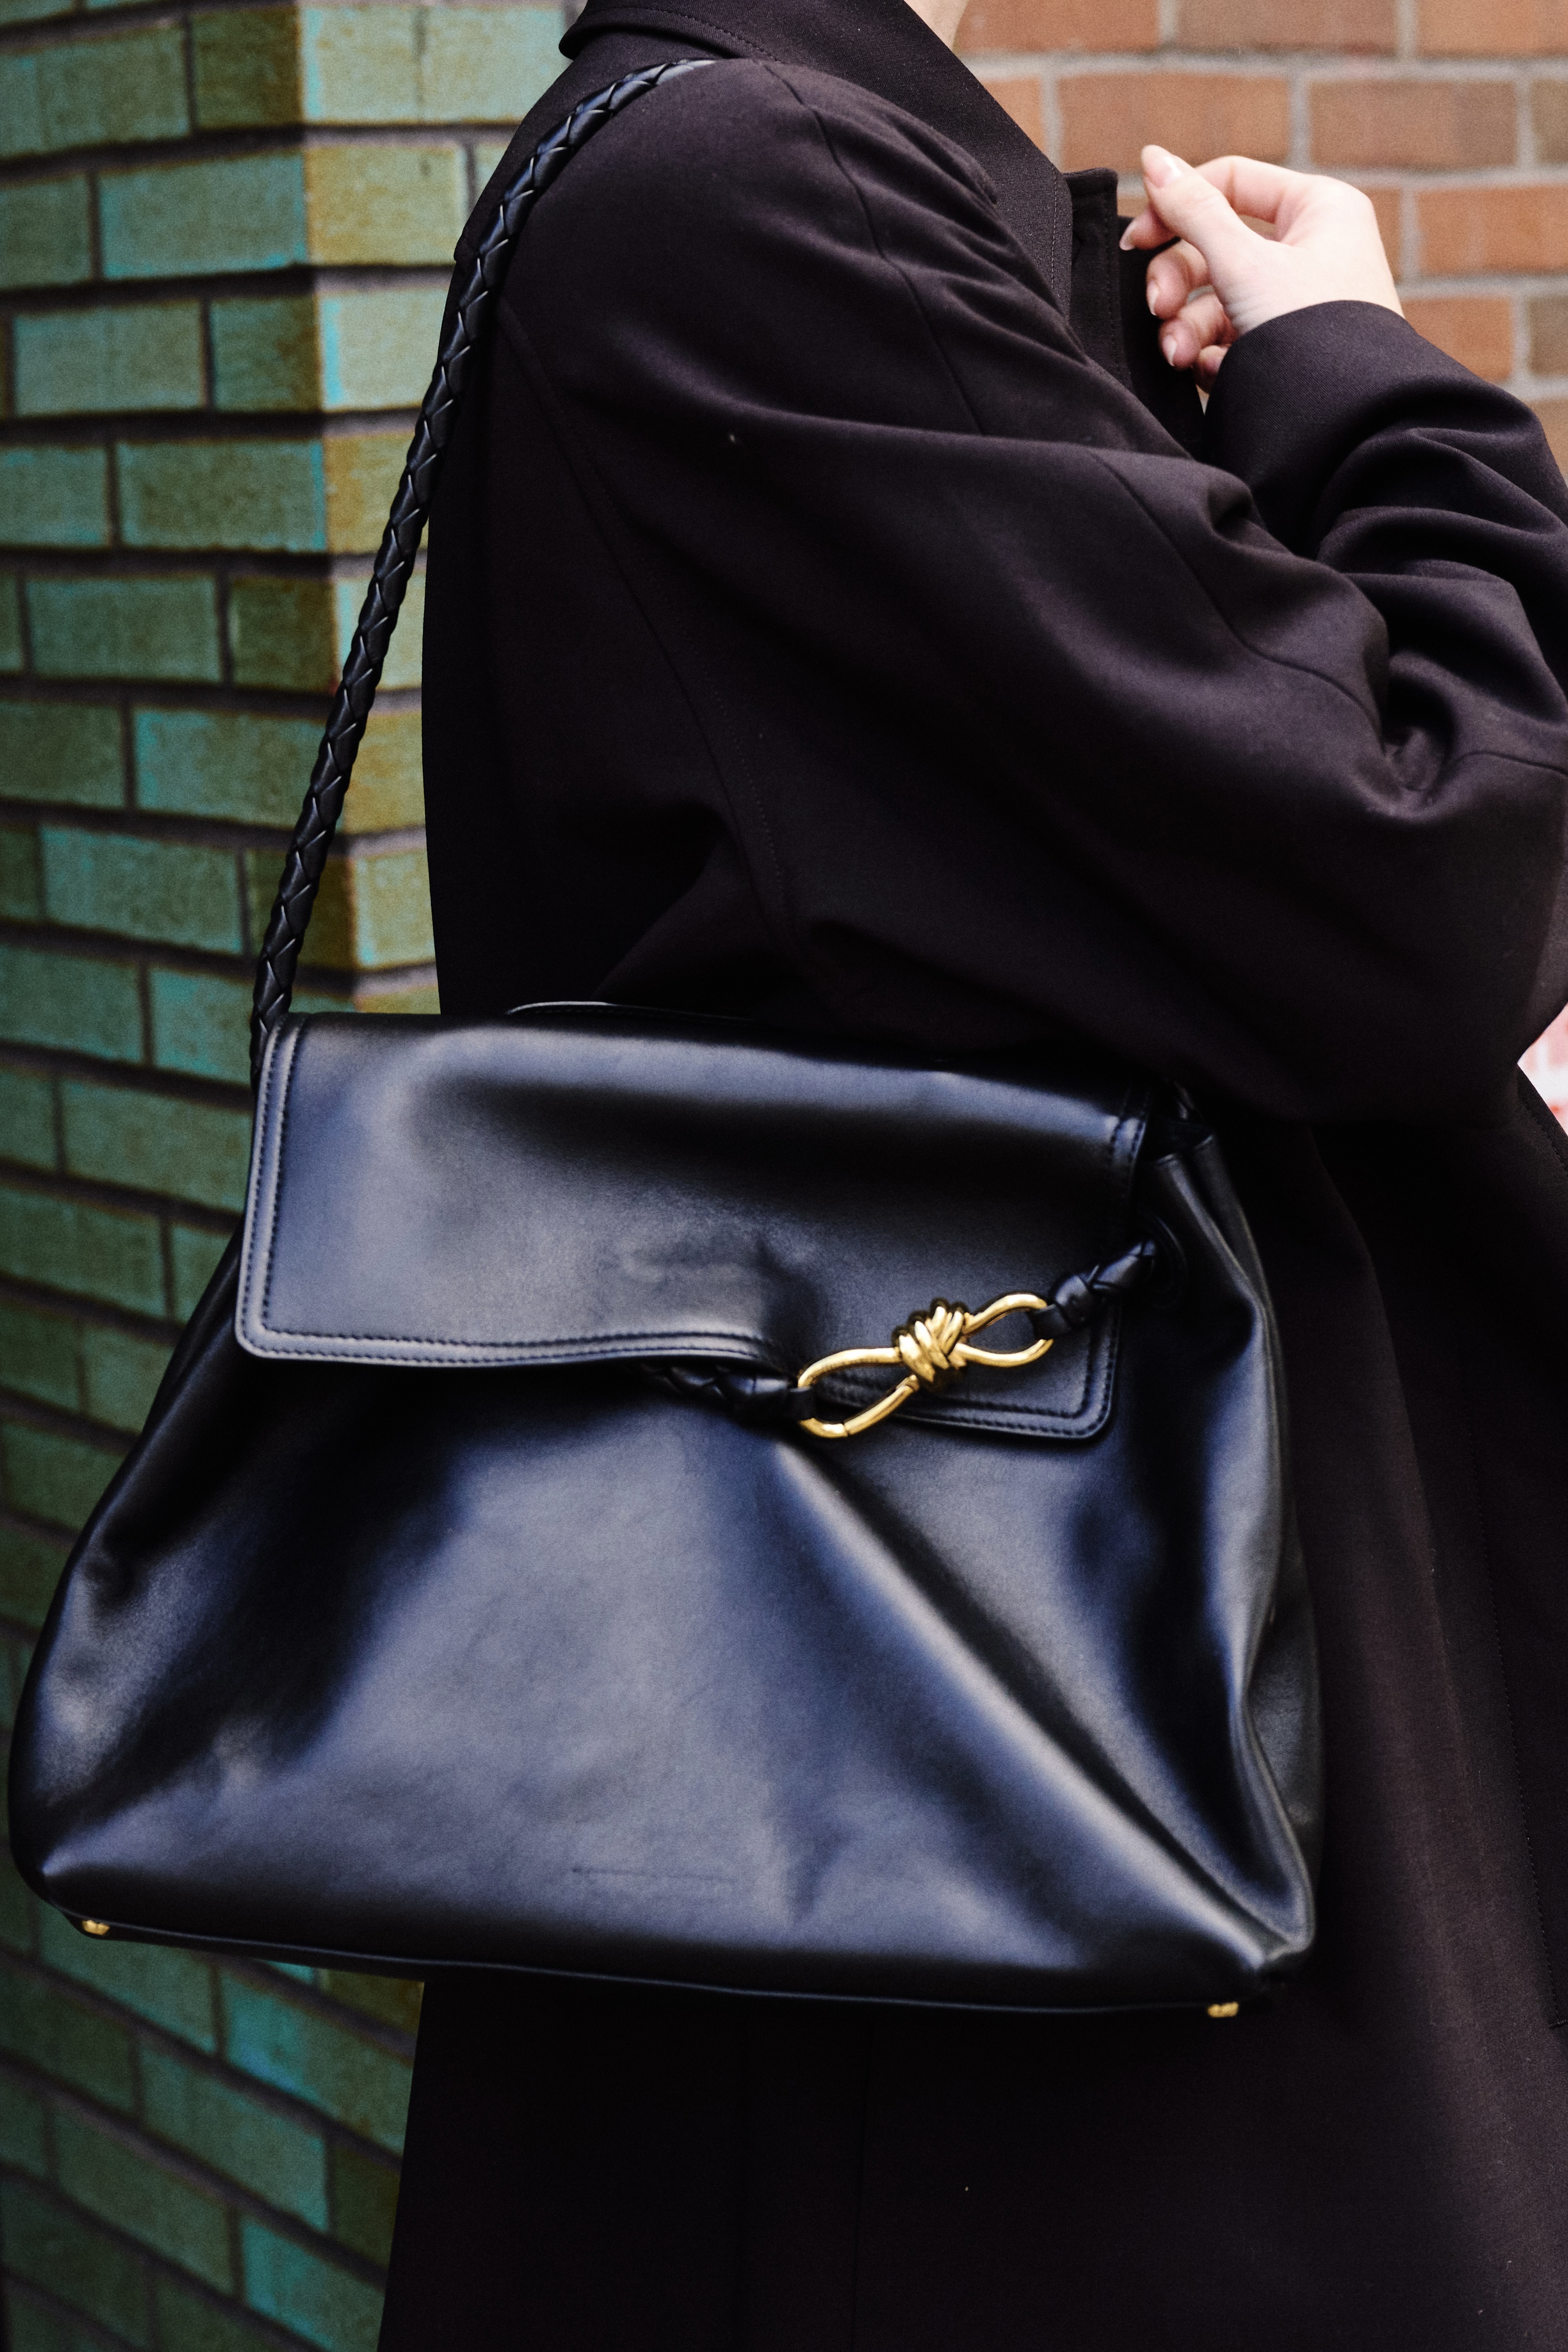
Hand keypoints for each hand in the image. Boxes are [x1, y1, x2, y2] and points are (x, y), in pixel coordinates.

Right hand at [1120, 147, 1402, 382]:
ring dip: (1186, 326)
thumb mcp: (1243, 263)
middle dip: (1178, 282)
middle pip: (1216, 245)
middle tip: (1155, 308)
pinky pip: (1233, 339)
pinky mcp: (1286, 350)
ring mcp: (1298, 302)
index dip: (1177, 206)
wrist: (1347, 422)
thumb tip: (1153, 157)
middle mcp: (1312, 249)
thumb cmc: (1312, 333)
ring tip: (1177, 355)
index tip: (1136, 241)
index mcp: (1318, 209)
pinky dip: (1211, 354)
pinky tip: (1208, 372)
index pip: (1230, 182)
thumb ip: (1193, 211)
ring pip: (1218, 297)